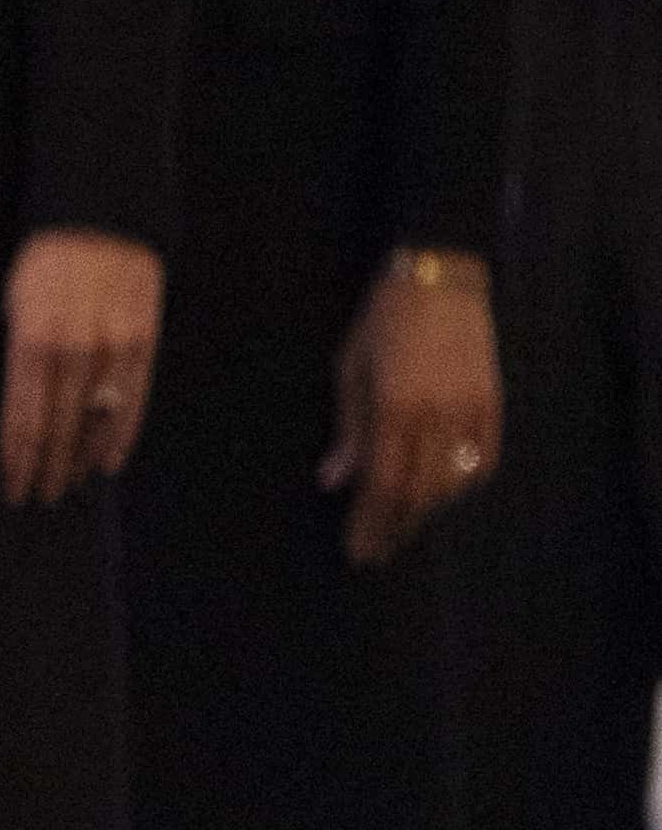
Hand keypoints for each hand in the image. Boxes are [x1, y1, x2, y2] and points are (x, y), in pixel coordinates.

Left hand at [0, 227, 167, 506]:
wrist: (100, 218)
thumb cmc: (44, 263)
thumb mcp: (12, 307)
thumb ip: (19, 359)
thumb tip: (22, 413)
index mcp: (32, 342)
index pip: (24, 422)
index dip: (18, 463)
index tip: (13, 489)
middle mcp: (75, 351)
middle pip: (60, 430)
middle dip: (47, 469)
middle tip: (39, 497)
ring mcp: (114, 348)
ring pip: (98, 422)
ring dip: (82, 460)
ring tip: (70, 487)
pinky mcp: (144, 342)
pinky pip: (133, 401)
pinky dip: (121, 436)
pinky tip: (110, 463)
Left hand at [329, 257, 499, 566]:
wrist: (440, 278)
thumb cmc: (383, 320)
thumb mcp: (350, 369)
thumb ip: (349, 429)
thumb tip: (335, 480)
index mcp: (393, 409)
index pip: (383, 485)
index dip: (370, 523)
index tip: (359, 550)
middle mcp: (436, 416)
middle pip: (418, 492)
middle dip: (394, 526)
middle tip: (376, 551)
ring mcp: (470, 410)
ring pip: (452, 481)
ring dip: (427, 510)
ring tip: (402, 526)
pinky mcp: (493, 402)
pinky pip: (483, 458)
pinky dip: (463, 483)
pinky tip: (443, 494)